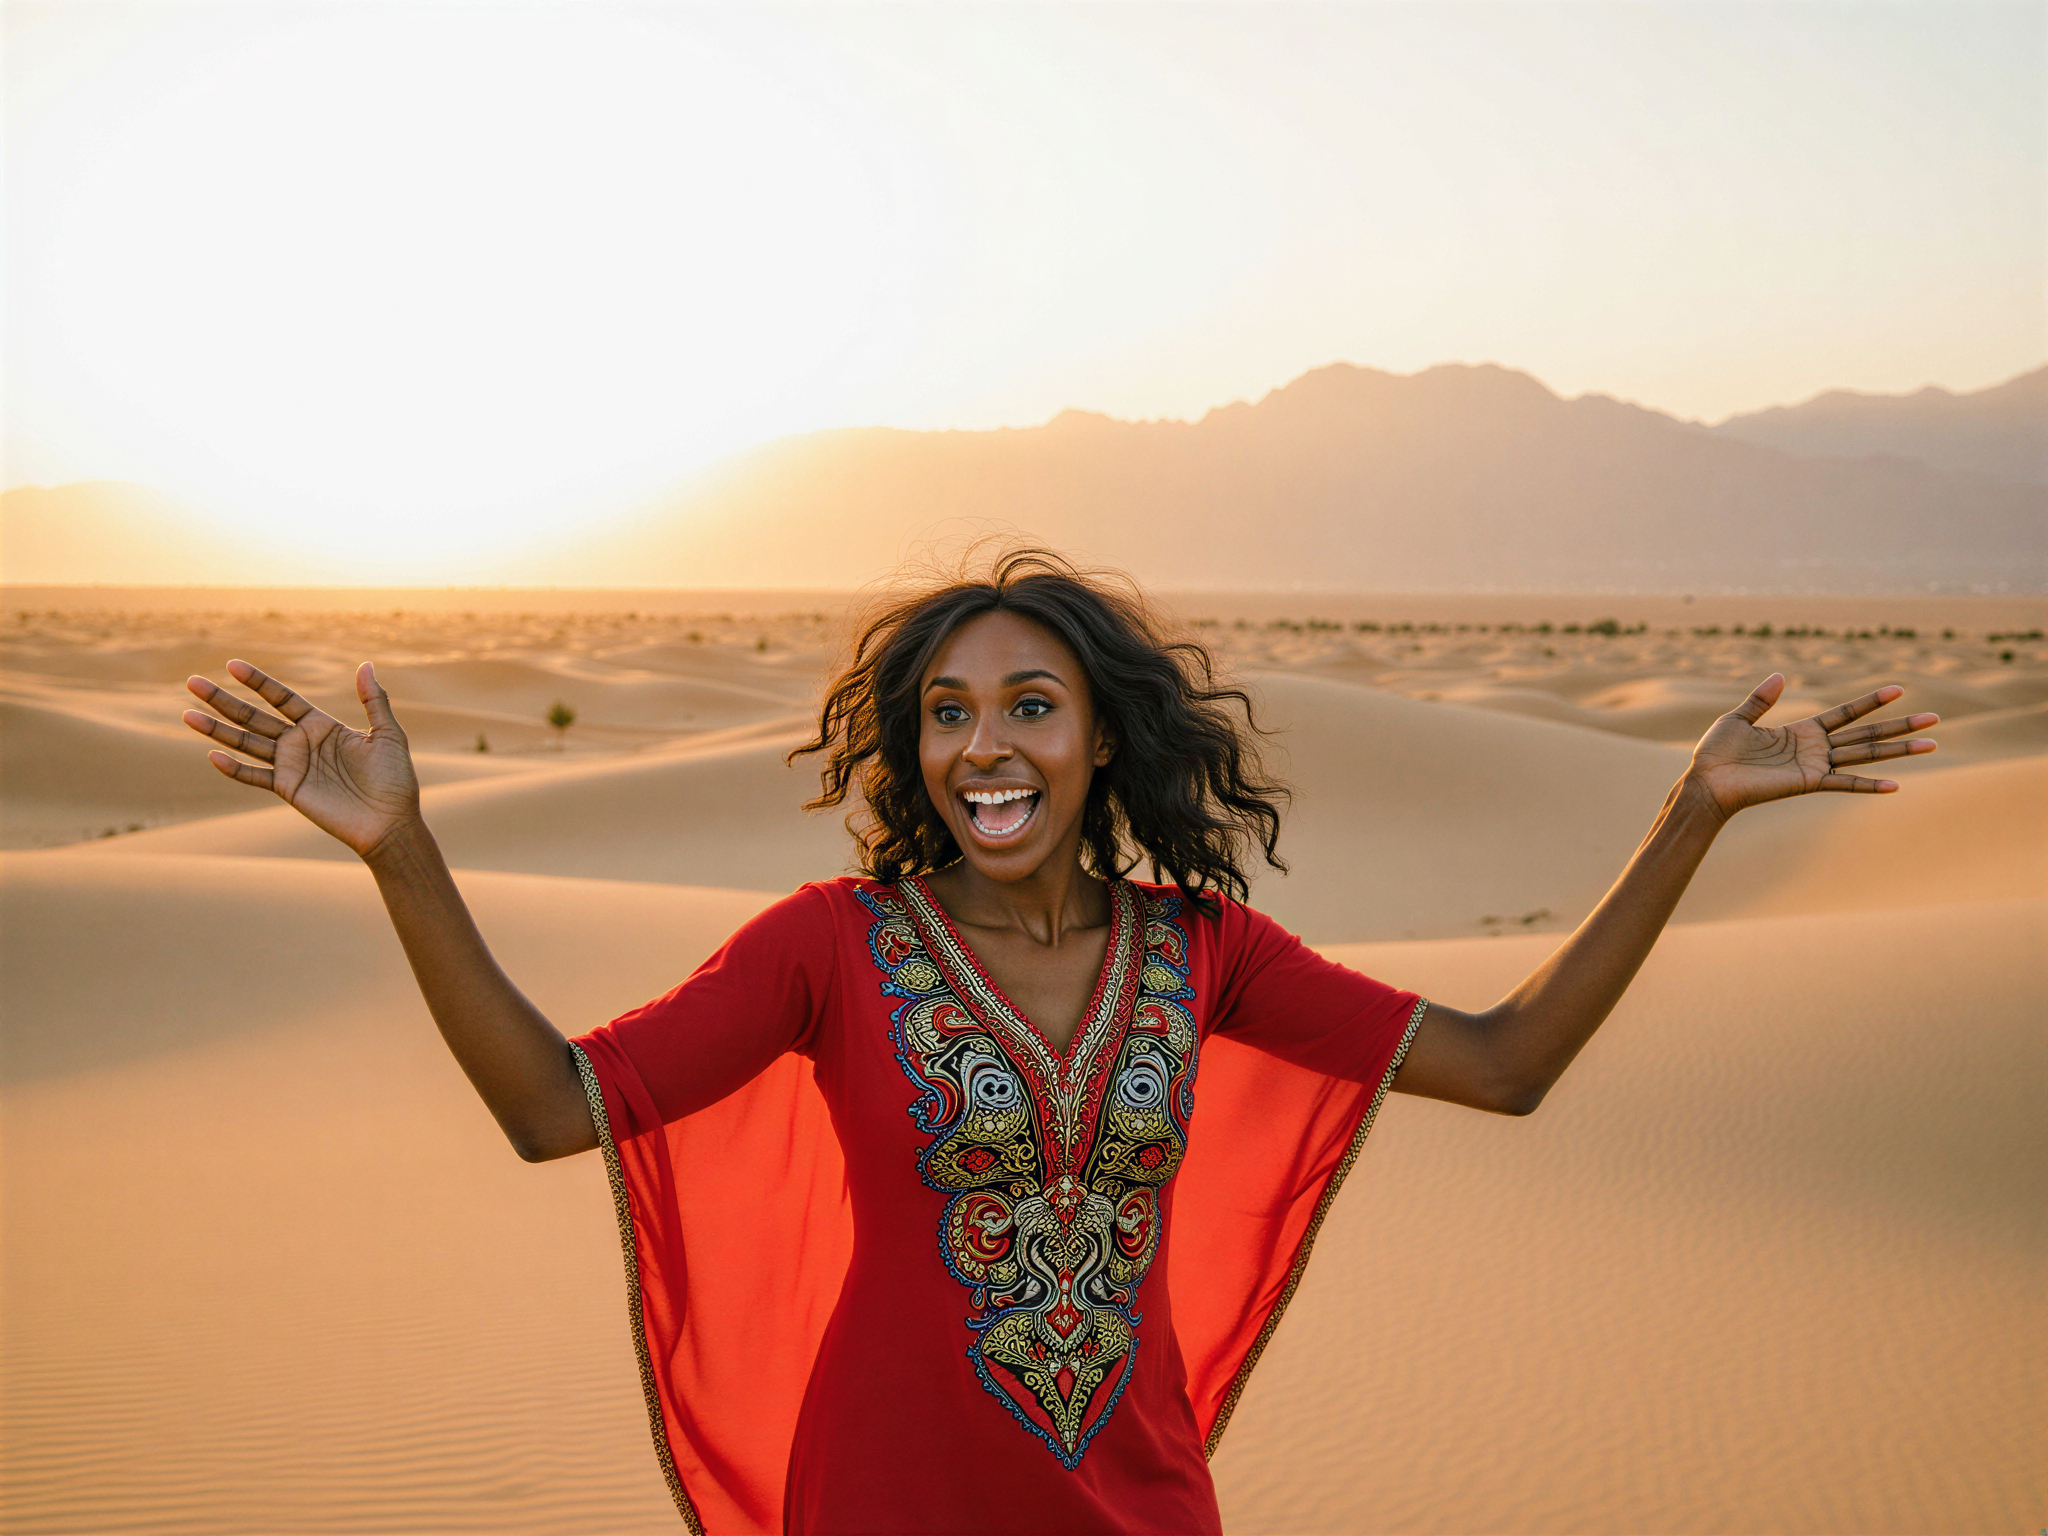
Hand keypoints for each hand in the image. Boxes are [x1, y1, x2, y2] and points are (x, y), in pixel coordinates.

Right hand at [183, 660, 420, 857]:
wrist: (391, 823)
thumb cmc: (395, 780)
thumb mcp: (388, 735)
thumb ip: (374, 701)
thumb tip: (365, 664)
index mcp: (322, 725)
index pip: (282, 697)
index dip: (258, 681)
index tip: (232, 665)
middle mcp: (301, 743)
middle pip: (254, 716)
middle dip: (223, 699)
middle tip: (192, 681)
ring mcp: (291, 766)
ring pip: (246, 742)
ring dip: (216, 729)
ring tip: (187, 714)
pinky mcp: (288, 789)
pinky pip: (255, 776)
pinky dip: (234, 767)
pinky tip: (212, 755)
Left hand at [1685, 673, 1937, 819]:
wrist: (1706, 783)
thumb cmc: (1716, 754)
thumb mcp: (1737, 719)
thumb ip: (1760, 699)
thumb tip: (1780, 675)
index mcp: (1801, 731)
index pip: (1845, 713)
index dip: (1871, 701)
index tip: (1899, 689)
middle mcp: (1815, 749)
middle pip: (1866, 733)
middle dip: (1901, 726)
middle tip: (1935, 717)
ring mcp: (1815, 766)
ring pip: (1865, 754)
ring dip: (1898, 750)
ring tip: (1932, 743)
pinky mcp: (1808, 783)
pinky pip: (1844, 783)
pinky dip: (1869, 785)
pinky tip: (1897, 784)